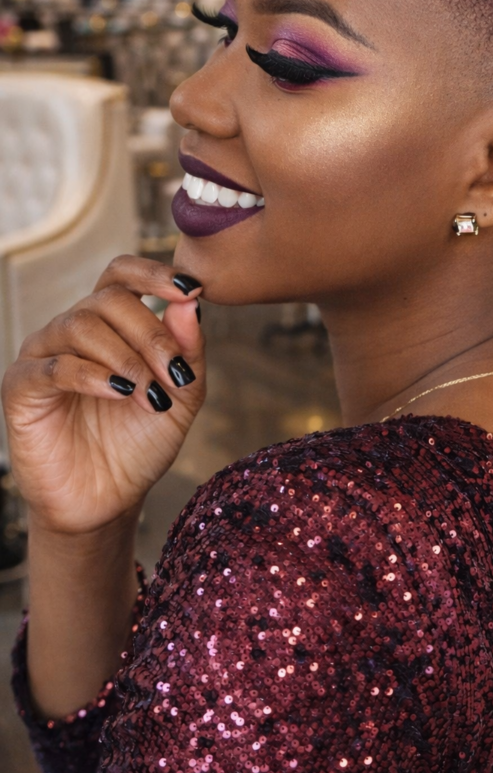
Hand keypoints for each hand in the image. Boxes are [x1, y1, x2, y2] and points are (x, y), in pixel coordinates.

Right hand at [1, 256, 205, 535]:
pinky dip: (92, 375)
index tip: (190, 290)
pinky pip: (54, 366)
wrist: (109, 499)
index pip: (122, 273)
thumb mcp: (181, 395)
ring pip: (80, 325)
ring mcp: (44, 355)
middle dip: (151, 334)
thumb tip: (190, 303)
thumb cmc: (141, 443)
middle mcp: (73, 330)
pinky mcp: (21, 388)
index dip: (154, 273)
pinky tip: (119, 394)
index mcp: (111, 323)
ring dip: (126, 357)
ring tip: (150, 395)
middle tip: (176, 375)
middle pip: (108, 298)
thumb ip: (188, 349)